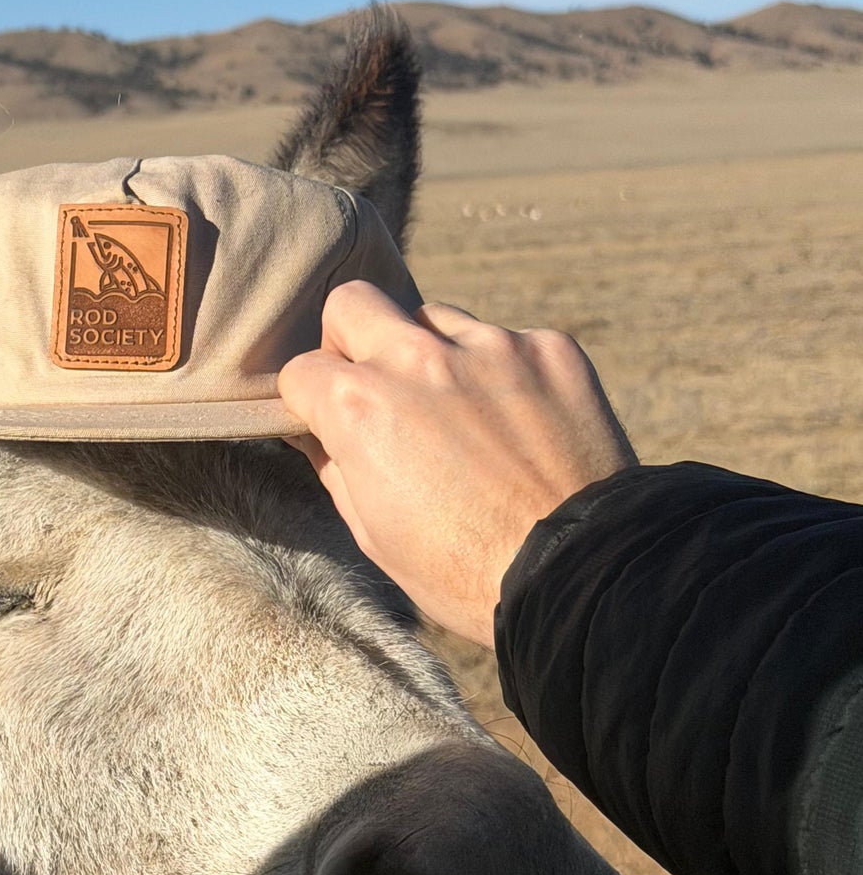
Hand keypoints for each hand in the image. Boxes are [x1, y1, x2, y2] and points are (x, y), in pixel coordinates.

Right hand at [278, 282, 635, 646]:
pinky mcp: (548, 349)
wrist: (573, 571)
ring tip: (456, 415)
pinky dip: (497, 372)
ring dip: (428, 354)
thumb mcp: (372, 533)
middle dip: (349, 341)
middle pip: (353, 303)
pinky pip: (503, 340)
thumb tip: (320, 433)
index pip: (301, 371)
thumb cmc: (461, 570)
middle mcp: (417, 358)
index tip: (328, 424)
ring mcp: (489, 345)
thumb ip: (335, 466)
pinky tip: (514, 425)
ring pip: (431, 318)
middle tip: (373, 386)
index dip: (309, 403)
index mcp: (360, 407)